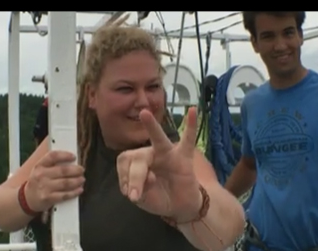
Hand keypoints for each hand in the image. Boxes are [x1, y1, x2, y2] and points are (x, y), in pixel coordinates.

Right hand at [24, 150, 84, 212]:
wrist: (27, 199)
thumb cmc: (37, 182)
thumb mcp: (40, 170)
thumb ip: (52, 164)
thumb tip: (71, 161)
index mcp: (39, 165)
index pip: (53, 156)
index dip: (65, 155)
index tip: (73, 156)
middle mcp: (41, 175)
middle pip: (62, 170)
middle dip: (75, 170)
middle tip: (81, 170)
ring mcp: (44, 187)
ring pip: (65, 183)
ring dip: (76, 181)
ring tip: (82, 179)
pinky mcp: (48, 199)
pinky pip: (64, 195)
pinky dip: (73, 192)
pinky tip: (79, 190)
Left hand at [116, 106, 201, 222]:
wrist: (181, 206)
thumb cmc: (159, 197)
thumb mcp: (145, 200)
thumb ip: (142, 191)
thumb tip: (149, 178)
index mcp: (137, 161)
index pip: (125, 160)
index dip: (124, 177)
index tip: (132, 195)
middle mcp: (151, 153)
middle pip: (138, 156)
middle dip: (135, 175)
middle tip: (134, 195)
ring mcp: (168, 153)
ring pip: (158, 139)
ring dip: (151, 126)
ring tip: (144, 113)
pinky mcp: (184, 157)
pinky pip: (188, 140)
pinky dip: (191, 126)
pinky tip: (193, 111)